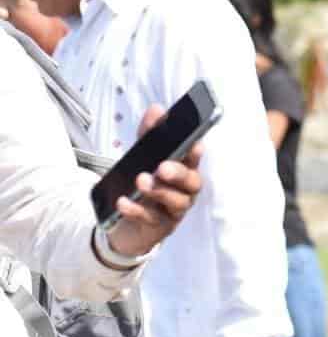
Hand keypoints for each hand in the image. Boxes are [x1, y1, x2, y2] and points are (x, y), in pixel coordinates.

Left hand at [101, 105, 203, 259]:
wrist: (124, 221)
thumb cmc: (143, 185)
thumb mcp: (142, 158)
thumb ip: (149, 135)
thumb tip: (156, 109)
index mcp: (185, 171)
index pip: (194, 159)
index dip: (196, 153)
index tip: (194, 144)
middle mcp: (186, 191)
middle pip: (192, 182)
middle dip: (179, 173)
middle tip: (162, 167)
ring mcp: (175, 210)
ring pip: (177, 202)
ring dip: (159, 191)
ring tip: (140, 181)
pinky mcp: (161, 228)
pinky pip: (152, 219)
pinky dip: (137, 210)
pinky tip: (123, 202)